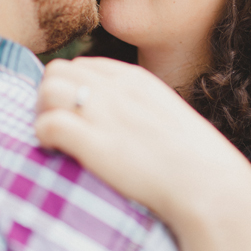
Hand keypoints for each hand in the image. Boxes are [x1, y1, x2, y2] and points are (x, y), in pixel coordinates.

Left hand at [35, 57, 250, 225]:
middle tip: (59, 127)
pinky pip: (48, 124)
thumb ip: (135, 104)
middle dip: (49, 97)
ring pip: (47, 90)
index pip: (81, 64)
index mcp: (134, 79)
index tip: (75, 115)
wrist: (209, 186)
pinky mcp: (94, 144)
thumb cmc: (189, 159)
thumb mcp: (164, 113)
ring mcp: (104, 115)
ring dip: (41, 113)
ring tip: (55, 139)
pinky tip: (55, 151)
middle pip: (57, 71)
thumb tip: (108, 111)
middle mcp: (116, 90)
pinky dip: (43, 136)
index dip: (70, 88)